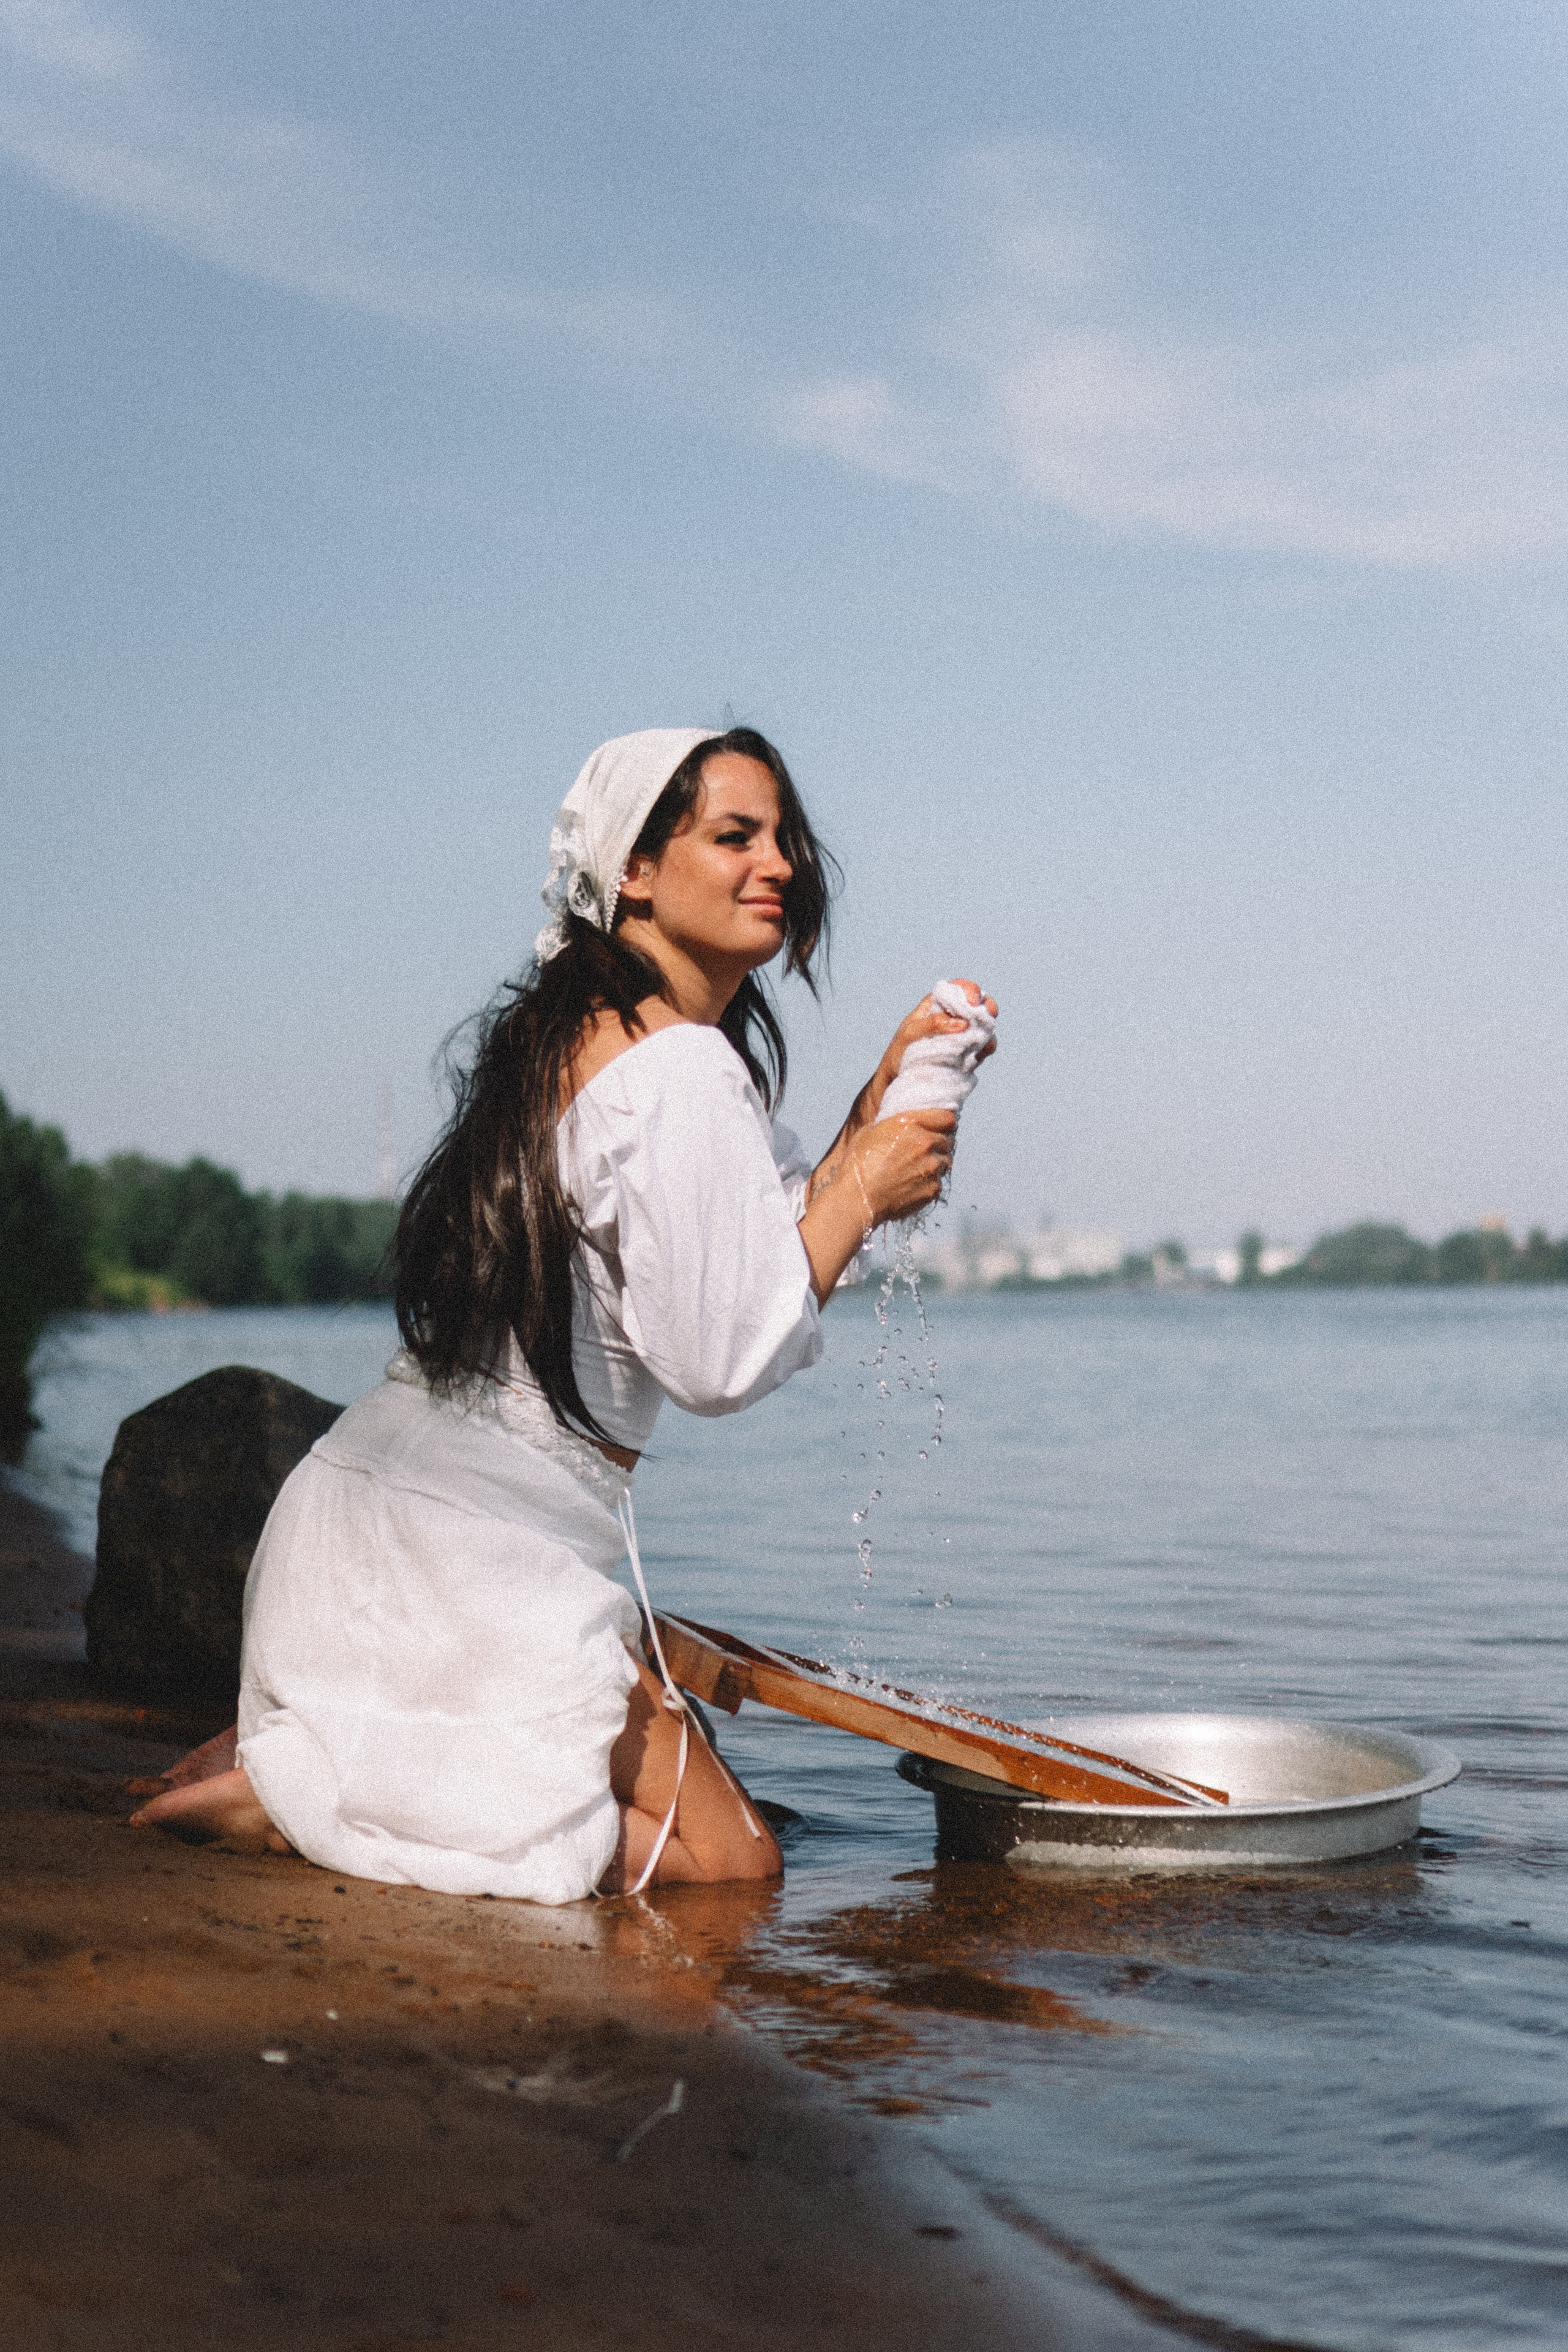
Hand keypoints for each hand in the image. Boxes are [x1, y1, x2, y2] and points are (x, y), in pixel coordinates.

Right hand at [851, 1108, 957, 1225]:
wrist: (857, 1198)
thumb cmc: (858, 1164)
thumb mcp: (870, 1131)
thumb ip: (893, 1125)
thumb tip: (901, 1124)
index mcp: (910, 1123)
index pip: (947, 1118)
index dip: (944, 1122)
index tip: (940, 1127)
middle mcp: (925, 1142)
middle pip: (948, 1139)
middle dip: (939, 1144)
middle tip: (924, 1151)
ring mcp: (931, 1166)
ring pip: (945, 1161)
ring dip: (936, 1163)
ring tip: (918, 1169)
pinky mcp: (933, 1188)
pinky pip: (939, 1181)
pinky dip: (930, 1182)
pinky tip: (913, 1184)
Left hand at [866, 979, 997, 1121]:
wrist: (899, 1082)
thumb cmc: (900, 1053)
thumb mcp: (909, 1034)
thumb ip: (933, 1023)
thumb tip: (962, 1022)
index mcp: (935, 1006)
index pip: (957, 989)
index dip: (969, 990)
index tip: (972, 1002)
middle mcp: (952, 1018)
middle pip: (978, 1004)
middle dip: (987, 1007)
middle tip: (989, 1015)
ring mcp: (961, 1035)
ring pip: (984, 1025)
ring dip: (987, 1030)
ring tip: (978, 1042)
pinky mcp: (967, 1053)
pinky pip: (984, 1046)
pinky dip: (985, 1048)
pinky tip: (976, 1056)